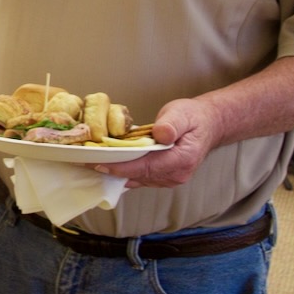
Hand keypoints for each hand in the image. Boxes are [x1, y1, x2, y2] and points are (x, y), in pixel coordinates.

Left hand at [91, 96, 223, 187]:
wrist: (208, 125)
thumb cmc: (193, 117)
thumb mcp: (182, 113)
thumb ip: (172, 124)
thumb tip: (162, 134)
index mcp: (181, 159)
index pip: (146, 167)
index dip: (121, 166)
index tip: (99, 163)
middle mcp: (176, 174)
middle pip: (138, 176)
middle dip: (112, 170)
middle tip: (85, 163)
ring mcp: (171, 179)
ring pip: (138, 179)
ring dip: (116, 173)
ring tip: (91, 164)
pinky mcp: (164, 178)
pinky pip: (141, 178)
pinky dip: (124, 172)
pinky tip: (108, 165)